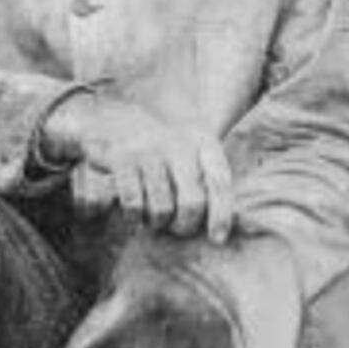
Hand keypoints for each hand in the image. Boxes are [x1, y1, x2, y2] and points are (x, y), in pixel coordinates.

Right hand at [46, 96, 239, 239]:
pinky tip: (131, 212)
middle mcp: (176, 144)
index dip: (222, 216)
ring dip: (155, 221)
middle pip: (192, 203)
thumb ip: (212, 177)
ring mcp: (147, 151)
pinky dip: (132, 214)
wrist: (110, 108)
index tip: (217, 239)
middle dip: (183, 224)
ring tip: (150, 219)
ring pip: (161, 207)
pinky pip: (133, 202)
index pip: (219, 184)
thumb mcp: (191, 144)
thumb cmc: (159, 138)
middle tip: (175, 228)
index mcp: (201, 141)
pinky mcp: (119, 157)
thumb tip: (238, 223)